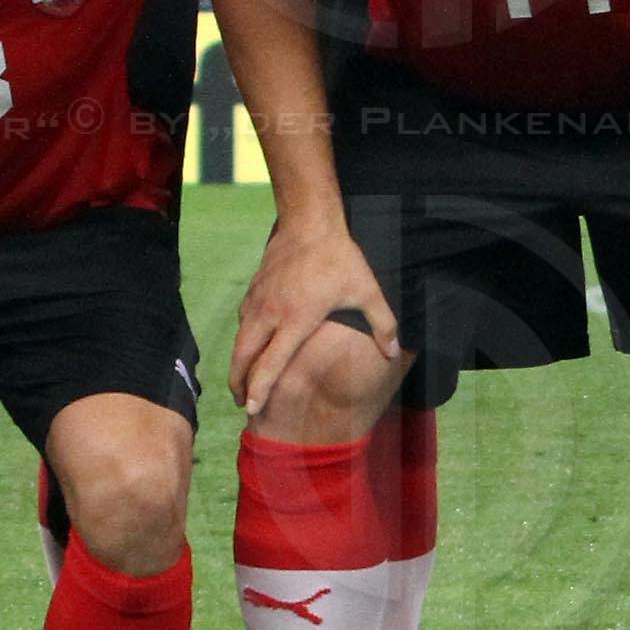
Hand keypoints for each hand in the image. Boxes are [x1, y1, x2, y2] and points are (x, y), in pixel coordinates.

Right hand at [229, 220, 397, 421]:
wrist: (309, 221)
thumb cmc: (339, 258)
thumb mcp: (366, 290)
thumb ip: (382, 324)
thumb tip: (392, 353)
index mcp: (296, 320)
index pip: (270, 363)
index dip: (259, 388)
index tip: (252, 408)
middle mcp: (271, 313)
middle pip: (244, 356)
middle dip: (239, 383)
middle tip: (243, 403)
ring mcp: (258, 300)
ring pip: (239, 339)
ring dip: (238, 363)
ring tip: (242, 381)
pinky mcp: (254, 288)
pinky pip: (243, 321)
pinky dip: (243, 339)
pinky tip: (249, 345)